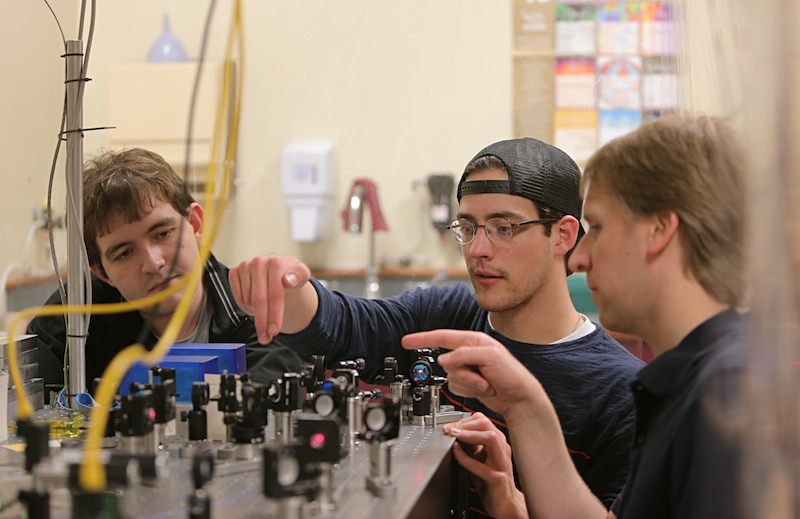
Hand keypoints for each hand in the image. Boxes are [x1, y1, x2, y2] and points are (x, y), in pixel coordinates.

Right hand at [229, 255, 311, 343]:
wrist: (279, 269)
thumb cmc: (291, 275)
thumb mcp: (302, 275)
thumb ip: (300, 277)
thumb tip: (288, 281)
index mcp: (276, 263)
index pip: (274, 294)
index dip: (274, 315)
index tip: (274, 331)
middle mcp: (259, 262)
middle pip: (258, 300)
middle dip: (262, 322)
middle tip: (265, 338)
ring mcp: (245, 266)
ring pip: (247, 300)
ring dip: (255, 314)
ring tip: (265, 312)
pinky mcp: (235, 271)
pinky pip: (237, 297)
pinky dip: (245, 307)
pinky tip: (254, 306)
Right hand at [401, 329, 543, 416]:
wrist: (519, 399)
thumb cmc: (512, 375)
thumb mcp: (490, 357)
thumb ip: (463, 355)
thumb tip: (444, 359)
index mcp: (473, 341)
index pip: (442, 337)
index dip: (422, 338)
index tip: (406, 341)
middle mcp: (468, 354)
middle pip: (447, 363)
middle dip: (464, 374)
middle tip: (483, 378)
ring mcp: (468, 370)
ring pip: (451, 378)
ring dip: (469, 385)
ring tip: (486, 385)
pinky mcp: (468, 384)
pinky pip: (455, 388)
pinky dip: (469, 392)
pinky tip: (483, 390)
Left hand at [444, 413, 527, 518]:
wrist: (504, 503)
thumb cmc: (491, 481)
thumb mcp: (479, 458)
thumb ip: (470, 445)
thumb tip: (454, 432)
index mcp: (498, 442)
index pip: (483, 421)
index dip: (464, 421)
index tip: (450, 425)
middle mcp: (502, 450)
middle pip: (487, 424)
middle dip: (464, 424)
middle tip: (449, 429)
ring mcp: (501, 463)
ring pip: (490, 439)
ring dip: (468, 434)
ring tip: (454, 435)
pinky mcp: (497, 479)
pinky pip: (480, 465)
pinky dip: (465, 457)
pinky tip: (456, 452)